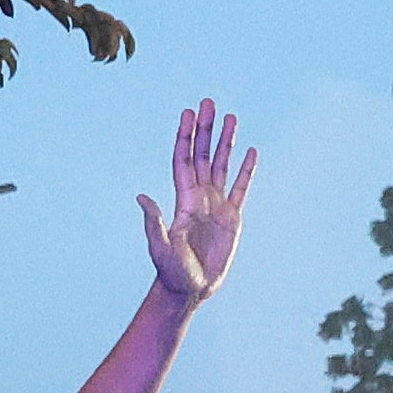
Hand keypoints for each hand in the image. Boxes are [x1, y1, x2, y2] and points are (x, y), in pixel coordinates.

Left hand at [137, 100, 256, 305]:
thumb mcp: (161, 247)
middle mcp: (199, 197)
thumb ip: (154, 222)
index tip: (188, 113)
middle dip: (206, 129)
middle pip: (203, 155)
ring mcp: (216, 206)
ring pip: (222, 165)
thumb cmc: (172, 272)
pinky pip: (241, 188)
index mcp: (183, 200)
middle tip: (209, 102)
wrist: (191, 290)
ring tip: (231, 117)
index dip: (185, 137)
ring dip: (226, 141)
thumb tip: (141, 197)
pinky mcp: (232, 219)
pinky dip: (246, 170)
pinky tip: (250, 151)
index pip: (184, 160)